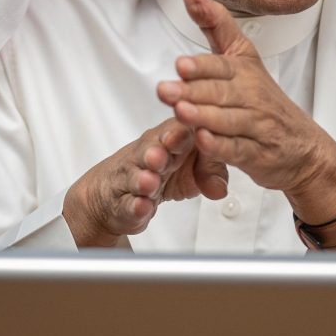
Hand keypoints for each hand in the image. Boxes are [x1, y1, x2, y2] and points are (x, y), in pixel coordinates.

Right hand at [62, 118, 227, 247]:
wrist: (116, 192)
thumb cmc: (163, 170)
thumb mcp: (194, 168)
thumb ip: (211, 171)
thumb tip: (220, 188)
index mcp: (170, 138)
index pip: (177, 129)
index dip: (181, 130)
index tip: (187, 130)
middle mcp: (148, 153)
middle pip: (151, 150)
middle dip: (156, 151)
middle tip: (160, 154)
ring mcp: (132, 178)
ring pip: (136, 177)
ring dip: (143, 179)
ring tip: (149, 181)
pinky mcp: (123, 204)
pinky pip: (128, 204)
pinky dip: (135, 206)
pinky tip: (141, 207)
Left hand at [157, 0, 335, 225]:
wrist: (303, 146)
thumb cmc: (263, 99)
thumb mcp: (242, 56)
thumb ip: (214, 25)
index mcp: (245, 69)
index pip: (222, 63)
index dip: (202, 64)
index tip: (182, 62)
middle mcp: (251, 94)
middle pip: (221, 91)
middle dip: (193, 90)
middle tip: (166, 90)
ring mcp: (256, 125)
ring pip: (228, 119)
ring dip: (203, 116)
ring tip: (181, 112)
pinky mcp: (257, 153)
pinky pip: (237, 149)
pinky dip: (220, 146)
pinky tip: (202, 141)